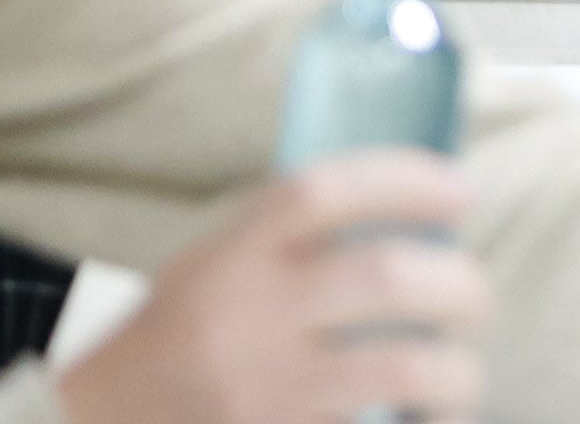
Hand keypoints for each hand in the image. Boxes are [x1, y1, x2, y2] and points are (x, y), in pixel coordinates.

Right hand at [57, 151, 490, 423]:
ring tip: (462, 371)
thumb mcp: (210, 267)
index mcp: (231, 255)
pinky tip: (432, 421)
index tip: (459, 189)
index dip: (404, 179)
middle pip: (383, 277)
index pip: (324, 191)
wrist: (103, 423)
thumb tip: (403, 210)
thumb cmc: (174, 340)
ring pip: (402, 368)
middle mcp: (250, 317)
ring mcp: (270, 392)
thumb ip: (286, 240)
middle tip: (477, 295)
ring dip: (456, 370)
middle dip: (459, 283)